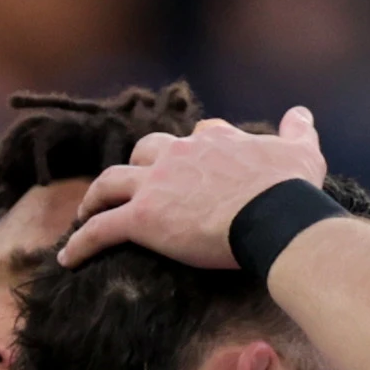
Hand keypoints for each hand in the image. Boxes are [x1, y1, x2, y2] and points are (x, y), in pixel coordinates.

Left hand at [60, 109, 331, 268]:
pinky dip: (81, 242)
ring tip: (87, 211)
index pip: (197, 137)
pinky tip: (68, 258)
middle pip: (145, 152)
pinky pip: (101, 229)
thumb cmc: (290, 189)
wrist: (274, 216)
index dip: (193, 150)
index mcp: (214, 141)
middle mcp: (178, 154)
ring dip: (96, 196)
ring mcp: (156, 185)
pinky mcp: (142, 219)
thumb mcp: (301, 152)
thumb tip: (302, 111)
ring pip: (111, 183)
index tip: (193, 162)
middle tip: (133, 184)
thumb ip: (298, 131)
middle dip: (137, 165)